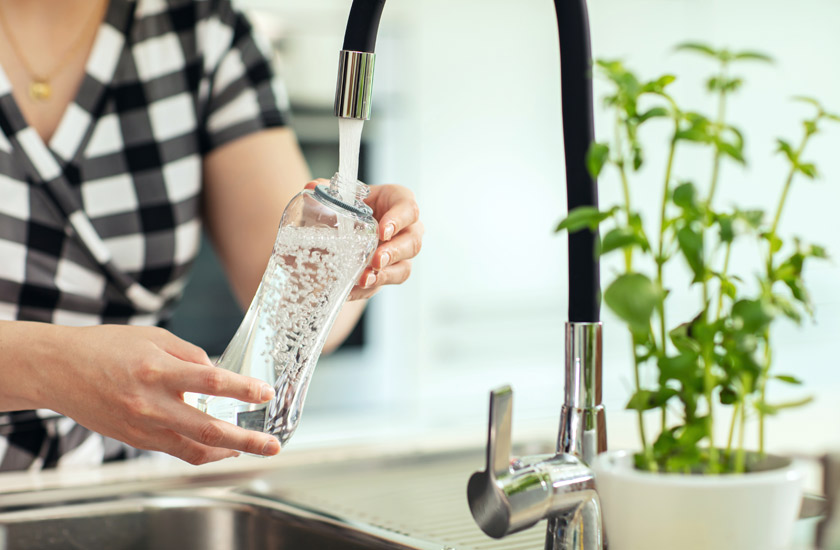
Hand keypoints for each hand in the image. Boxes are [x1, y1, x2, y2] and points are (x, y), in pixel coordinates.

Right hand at [36, 325, 280, 464]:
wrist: (58, 370)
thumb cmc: (107, 347)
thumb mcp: (153, 337)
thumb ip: (190, 355)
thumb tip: (218, 375)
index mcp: (157, 371)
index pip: (211, 383)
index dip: (243, 389)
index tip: (265, 393)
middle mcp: (150, 404)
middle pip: (209, 428)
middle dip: (246, 439)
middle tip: (272, 444)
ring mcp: (142, 427)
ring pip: (195, 448)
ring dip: (229, 451)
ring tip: (252, 448)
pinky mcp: (136, 440)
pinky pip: (177, 451)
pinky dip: (203, 451)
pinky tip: (220, 446)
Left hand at [305, 179, 423, 299]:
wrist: (345, 228)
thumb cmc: (352, 205)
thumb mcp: (341, 195)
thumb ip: (327, 191)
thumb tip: (312, 187)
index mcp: (398, 203)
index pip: (408, 208)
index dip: (399, 220)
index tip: (383, 230)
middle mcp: (406, 229)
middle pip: (412, 242)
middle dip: (395, 252)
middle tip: (376, 260)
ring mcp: (401, 254)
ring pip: (404, 267)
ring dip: (385, 275)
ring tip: (365, 279)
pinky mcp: (390, 273)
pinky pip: (385, 284)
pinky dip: (369, 288)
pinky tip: (353, 288)